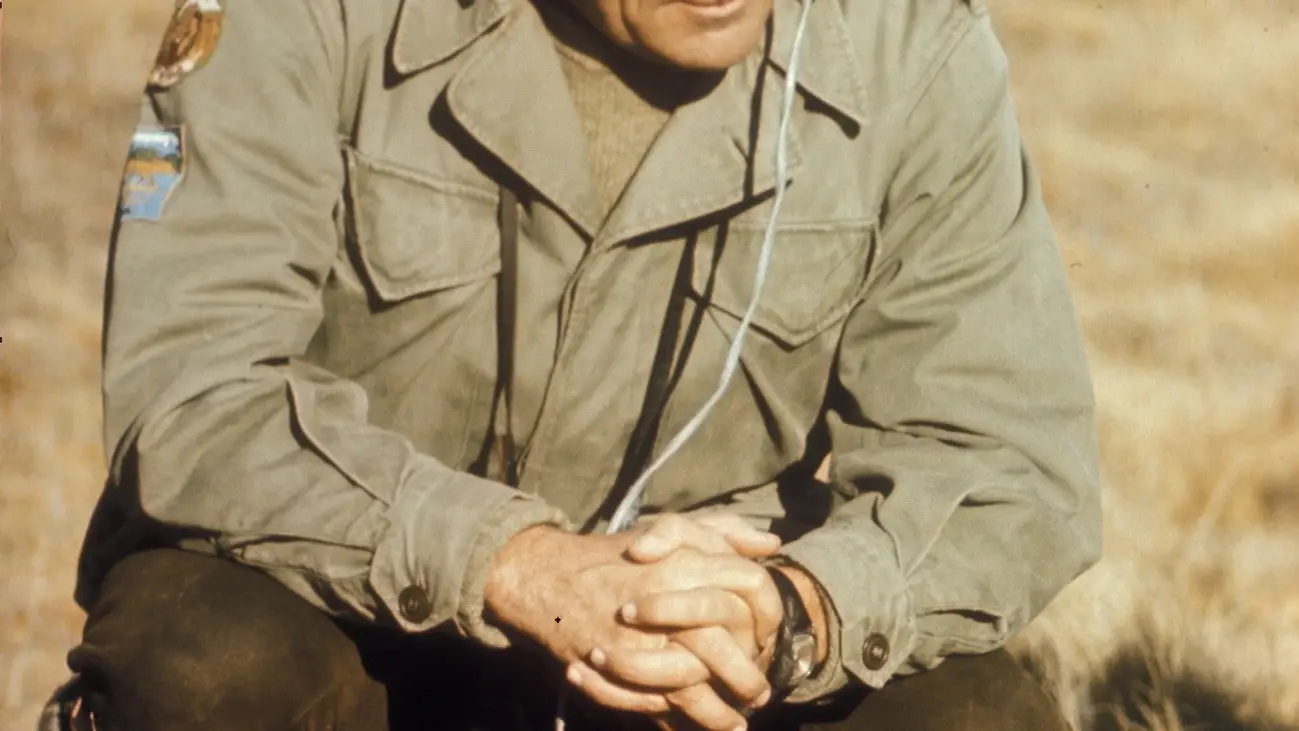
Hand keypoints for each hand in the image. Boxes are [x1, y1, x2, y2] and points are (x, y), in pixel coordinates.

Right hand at [483, 515, 782, 726]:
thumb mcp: (672, 529)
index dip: (768, 616)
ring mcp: (639, 637)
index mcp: (686, 560)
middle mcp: (666, 598)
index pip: (750, 587)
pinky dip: (675, 720)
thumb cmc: (617, 553)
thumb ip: (723, 531)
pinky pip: (655, 701)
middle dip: (747, 676)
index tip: (769, 639)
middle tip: (761, 694)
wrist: (550, 575)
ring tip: (736, 724)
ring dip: (717, 712)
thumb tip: (770, 542)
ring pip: (693, 684)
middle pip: (725, 647)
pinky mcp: (615, 666)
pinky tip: (690, 727)